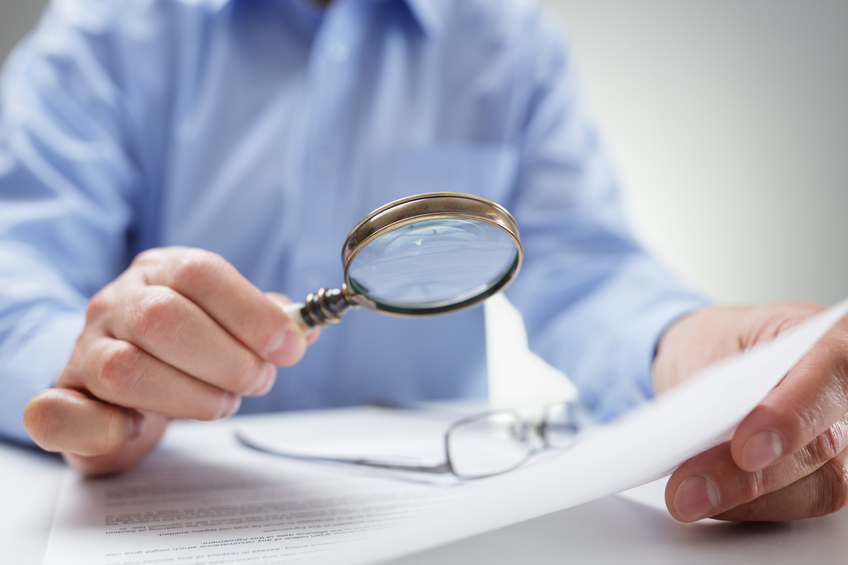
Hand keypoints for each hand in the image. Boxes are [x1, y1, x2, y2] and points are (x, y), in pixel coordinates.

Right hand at [23, 247, 317, 474]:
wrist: (122, 384)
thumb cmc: (185, 350)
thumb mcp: (228, 324)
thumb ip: (266, 323)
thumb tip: (306, 329)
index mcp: (161, 272)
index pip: (200, 273)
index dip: (251, 312)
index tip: (289, 348)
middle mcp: (115, 304)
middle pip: (163, 318)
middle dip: (227, 358)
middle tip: (257, 381)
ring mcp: (83, 350)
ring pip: (125, 369)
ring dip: (189, 396)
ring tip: (222, 404)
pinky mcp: (62, 400)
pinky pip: (60, 413)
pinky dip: (106, 429)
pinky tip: (140, 428)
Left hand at [653, 302, 847, 521]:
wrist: (717, 358)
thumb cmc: (719, 345)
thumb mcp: (706, 347)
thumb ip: (716, 390)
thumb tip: (700, 440)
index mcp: (827, 338)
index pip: (829, 374)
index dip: (790, 417)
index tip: (744, 450)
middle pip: (821, 443)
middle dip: (749, 476)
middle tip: (690, 489)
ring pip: (817, 485)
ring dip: (747, 500)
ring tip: (687, 499)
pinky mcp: (830, 473)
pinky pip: (801, 503)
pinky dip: (750, 506)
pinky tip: (710, 500)